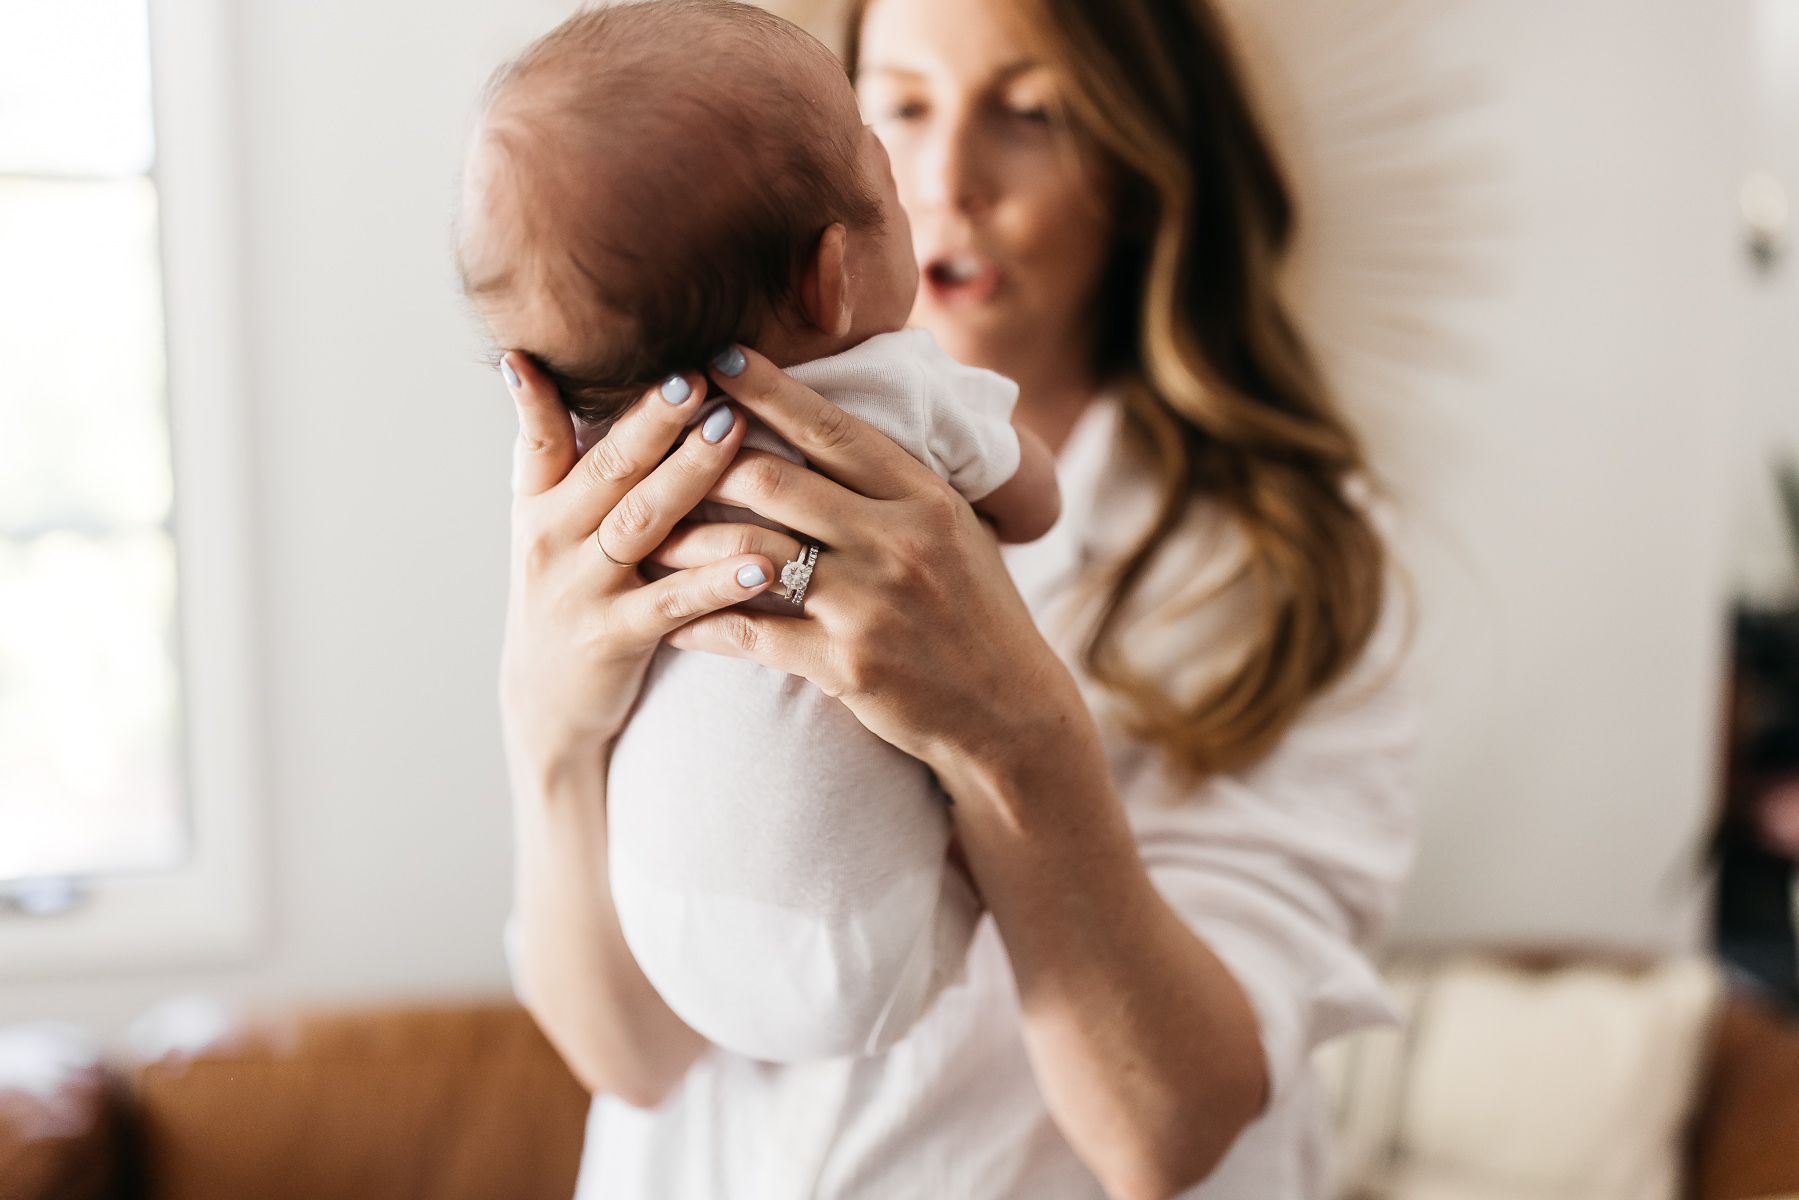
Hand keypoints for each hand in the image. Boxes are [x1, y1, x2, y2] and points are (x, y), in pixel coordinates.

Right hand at [498, 353, 775, 771]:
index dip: (554, 391)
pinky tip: (763, 561)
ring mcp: (583, 589)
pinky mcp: (616, 638)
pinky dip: (718, 580)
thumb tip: (548, 363)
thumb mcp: (550, 523)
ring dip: (690, 476)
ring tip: (735, 433)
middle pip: (608, 468)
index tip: (577, 347)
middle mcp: (552, 538)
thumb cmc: (568, 594)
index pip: (540, 434)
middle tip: (700, 373)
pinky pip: (674, 602)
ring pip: (641, 523)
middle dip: (654, 420)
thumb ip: (562, 453)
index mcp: (539, 502)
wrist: (547, 705)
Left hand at [655, 346, 1081, 795]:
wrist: (1010, 713)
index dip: (766, 389)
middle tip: (661, 452)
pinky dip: (701, 624)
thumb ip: (900, 483)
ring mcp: (870, 604)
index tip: (716, 358)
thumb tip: (840, 424)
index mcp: (924, 497)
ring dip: (686, 543)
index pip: (831, 428)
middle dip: (704, 463)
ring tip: (647, 535)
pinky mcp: (846, 665)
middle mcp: (898, 541)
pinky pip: (751, 634)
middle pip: (773, 480)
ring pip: (749, 553)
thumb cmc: (977, 613)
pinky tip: (670, 619)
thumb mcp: (957, 530)